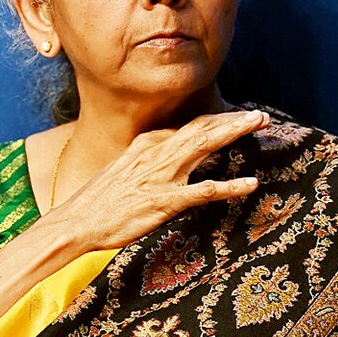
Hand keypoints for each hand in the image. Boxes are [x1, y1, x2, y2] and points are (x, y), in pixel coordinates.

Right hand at [57, 109, 269, 249]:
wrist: (77, 221)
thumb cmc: (100, 200)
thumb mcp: (124, 168)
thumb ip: (148, 157)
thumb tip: (169, 149)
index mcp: (147, 144)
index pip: (189, 126)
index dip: (217, 120)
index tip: (238, 118)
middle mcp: (156, 152)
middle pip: (201, 128)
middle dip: (232, 119)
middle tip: (260, 115)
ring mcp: (161, 175)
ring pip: (204, 145)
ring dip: (233, 133)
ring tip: (260, 125)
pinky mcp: (164, 201)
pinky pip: (203, 191)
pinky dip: (229, 186)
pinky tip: (250, 184)